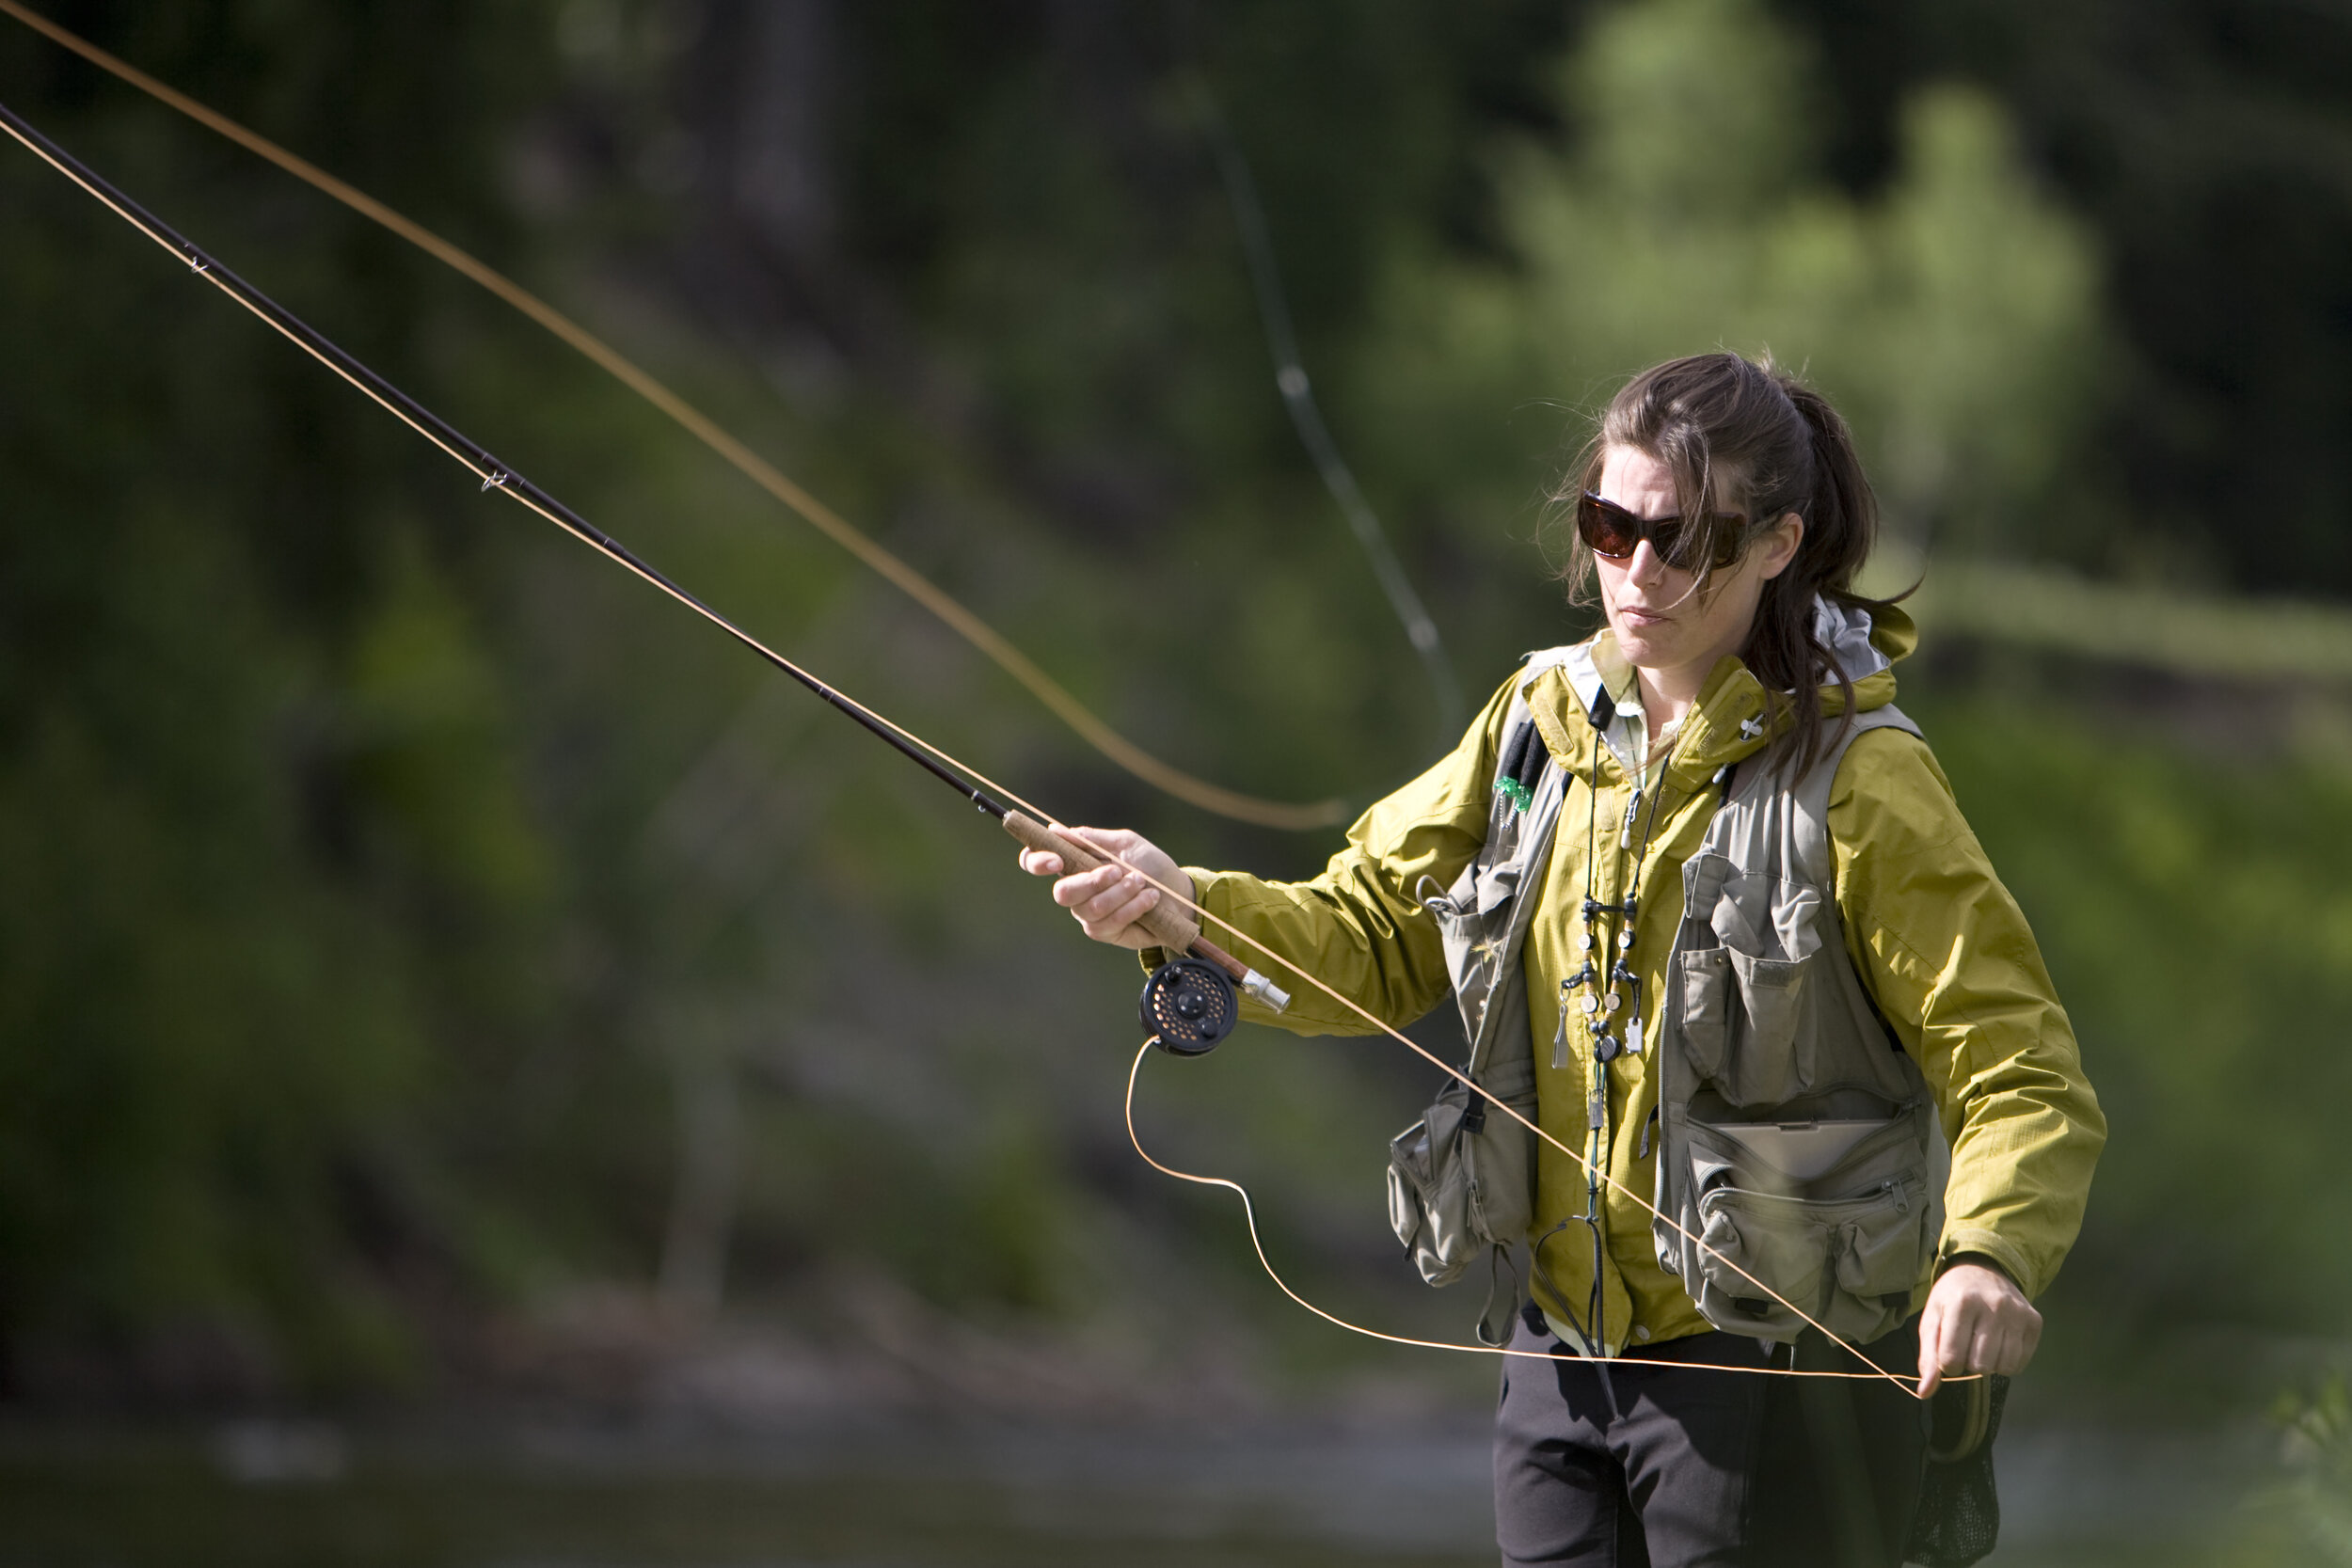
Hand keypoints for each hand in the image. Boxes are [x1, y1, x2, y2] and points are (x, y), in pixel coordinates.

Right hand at [1017, 826, 1193, 950]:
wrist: (1177, 892)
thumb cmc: (1149, 865)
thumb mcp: (1124, 843)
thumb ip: (1091, 839)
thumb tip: (1055, 830)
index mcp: (1073, 863)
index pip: (1036, 862)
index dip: (1037, 862)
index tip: (1056, 861)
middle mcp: (1075, 890)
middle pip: (1063, 892)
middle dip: (1091, 881)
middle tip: (1117, 872)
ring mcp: (1087, 913)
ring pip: (1091, 908)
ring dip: (1121, 892)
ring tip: (1140, 882)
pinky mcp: (1104, 931)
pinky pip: (1110, 921)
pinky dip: (1133, 906)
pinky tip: (1149, 898)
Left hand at [1917, 1258, 2040, 1396]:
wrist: (1983, 1269)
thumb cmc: (1952, 1298)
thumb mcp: (1932, 1320)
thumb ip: (1928, 1357)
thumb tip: (1924, 1393)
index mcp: (1962, 1303)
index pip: (1952, 1359)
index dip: (1947, 1364)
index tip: (1948, 1352)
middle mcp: (1994, 1306)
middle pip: (1980, 1366)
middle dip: (1969, 1364)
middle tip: (1967, 1345)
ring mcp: (2017, 1313)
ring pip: (2003, 1367)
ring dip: (1989, 1364)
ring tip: (1982, 1344)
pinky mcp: (2034, 1321)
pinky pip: (2020, 1363)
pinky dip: (2007, 1361)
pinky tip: (1999, 1343)